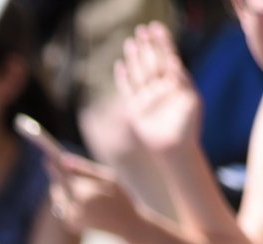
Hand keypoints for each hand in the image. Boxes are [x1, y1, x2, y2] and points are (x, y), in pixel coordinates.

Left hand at [44, 150, 138, 238]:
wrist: (127, 224)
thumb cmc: (121, 197)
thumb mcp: (108, 178)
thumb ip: (85, 169)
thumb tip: (64, 159)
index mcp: (83, 193)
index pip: (61, 177)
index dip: (52, 167)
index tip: (46, 157)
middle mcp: (73, 208)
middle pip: (56, 188)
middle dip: (59, 179)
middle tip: (62, 169)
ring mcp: (70, 218)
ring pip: (58, 199)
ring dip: (63, 190)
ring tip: (75, 184)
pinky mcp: (70, 225)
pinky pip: (62, 209)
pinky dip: (68, 202)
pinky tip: (80, 199)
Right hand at [117, 22, 200, 156]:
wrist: (175, 147)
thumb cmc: (188, 126)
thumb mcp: (191, 100)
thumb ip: (181, 81)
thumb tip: (173, 63)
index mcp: (176, 82)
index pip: (168, 56)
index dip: (162, 42)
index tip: (156, 28)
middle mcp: (160, 87)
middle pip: (152, 61)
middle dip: (147, 46)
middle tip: (140, 30)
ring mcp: (147, 97)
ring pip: (139, 72)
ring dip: (134, 57)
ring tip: (130, 42)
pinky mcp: (135, 108)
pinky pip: (127, 89)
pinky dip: (123, 78)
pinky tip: (120, 65)